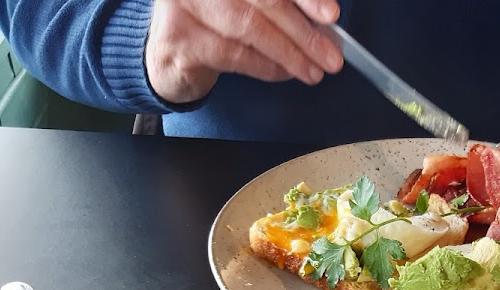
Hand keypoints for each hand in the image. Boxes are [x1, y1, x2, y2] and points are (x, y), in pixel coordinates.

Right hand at [145, 0, 343, 104]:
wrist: (170, 52)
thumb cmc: (215, 23)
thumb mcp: (248, 4)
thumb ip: (280, 6)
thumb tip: (323, 22)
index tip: (330, 14)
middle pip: (264, 0)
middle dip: (302, 32)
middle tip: (329, 55)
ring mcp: (186, 4)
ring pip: (249, 28)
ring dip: (287, 54)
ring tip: (311, 70)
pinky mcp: (180, 37)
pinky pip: (233, 54)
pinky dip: (264, 66)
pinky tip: (283, 72)